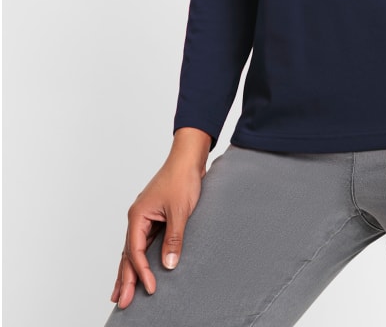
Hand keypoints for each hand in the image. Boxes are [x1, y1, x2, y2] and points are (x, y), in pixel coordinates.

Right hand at [110, 128, 210, 309]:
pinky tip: (140, 269)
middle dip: (125, 279)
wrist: (189, 158)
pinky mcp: (155, 218)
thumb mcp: (180, 211)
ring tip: (120, 293)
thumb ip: (174, 238)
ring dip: (129, 271)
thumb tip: (168, 266)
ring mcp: (145, 218)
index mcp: (138, 215)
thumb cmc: (182, 178)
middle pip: (128, 254)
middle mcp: (137, 217)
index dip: (141, 272)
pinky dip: (141, 258)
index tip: (150, 289)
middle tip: (121, 303)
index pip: (135, 251)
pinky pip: (145, 243)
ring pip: (134, 250)